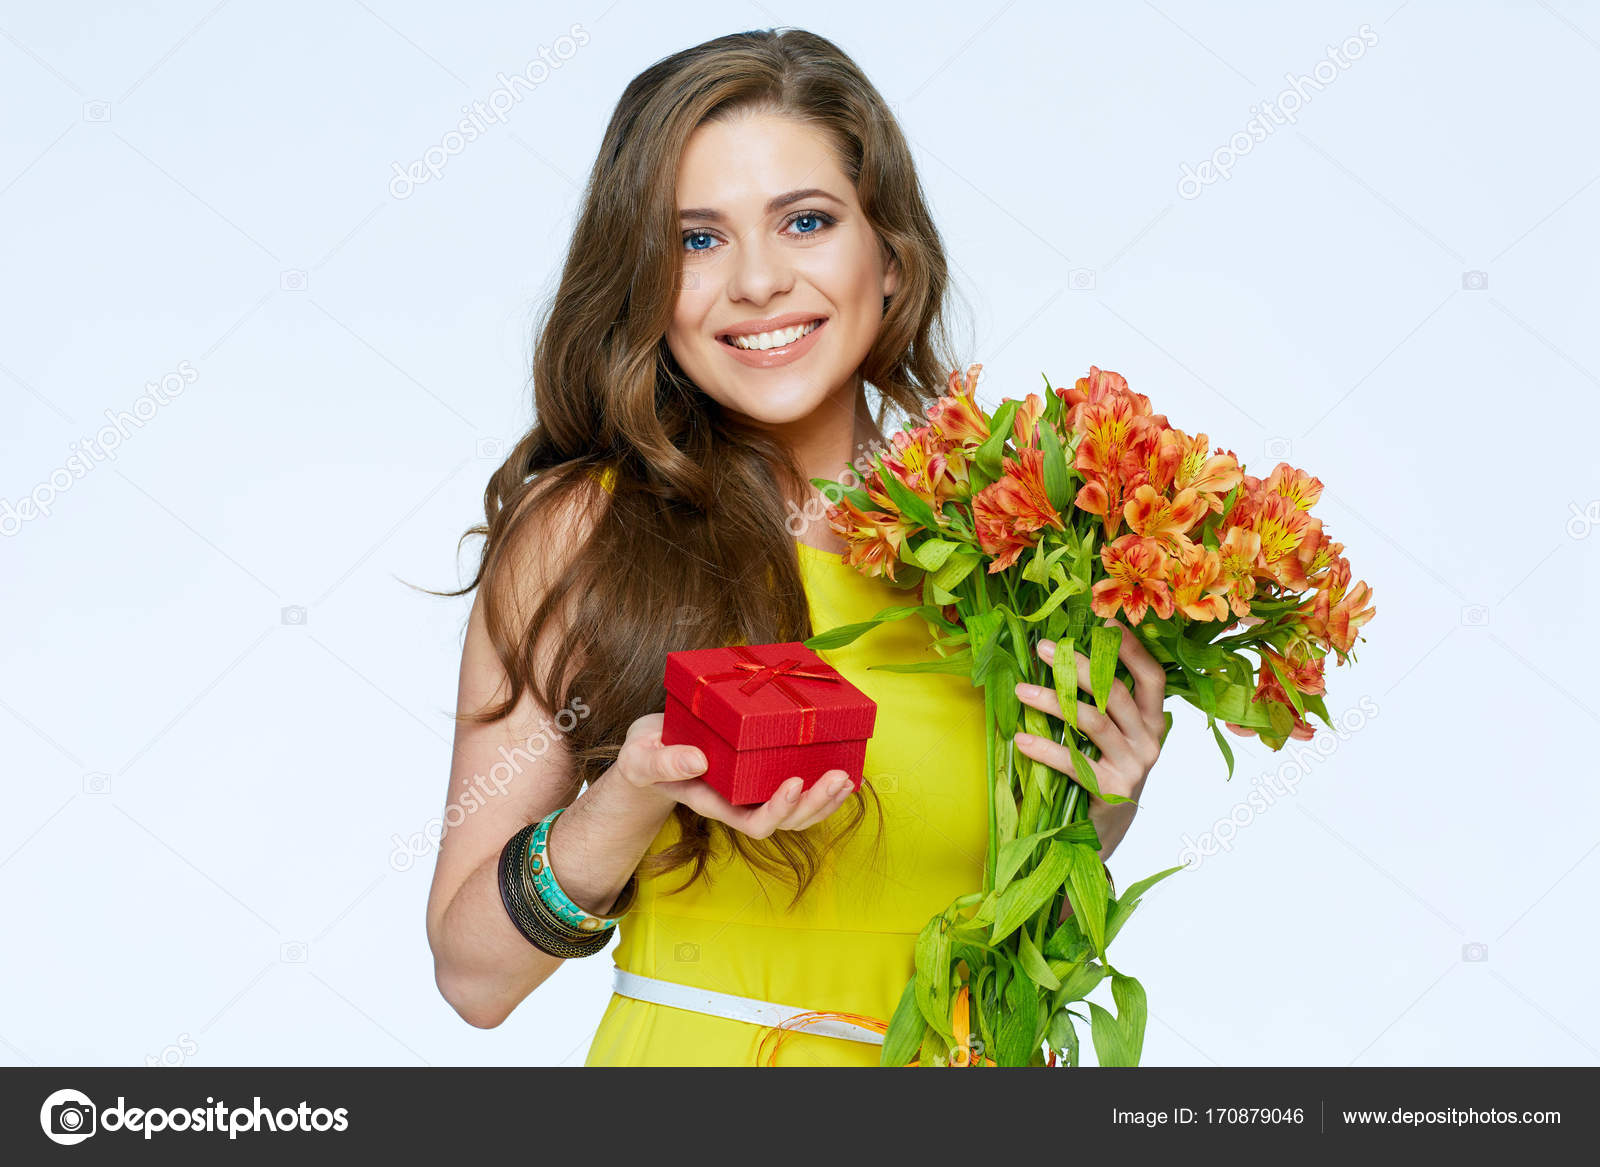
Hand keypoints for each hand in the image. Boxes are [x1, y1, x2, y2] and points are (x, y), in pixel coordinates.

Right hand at [607, 713, 857, 837]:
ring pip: (797, 813)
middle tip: (838, 777)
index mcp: (713, 802)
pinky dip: (822, 787)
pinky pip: (797, 791)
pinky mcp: (760, 776)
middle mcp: (738, 803)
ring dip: (826, 800)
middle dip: (814, 803)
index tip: (793, 782)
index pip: (753, 823)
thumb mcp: (642, 758)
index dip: (778, 810)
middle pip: (785, 822)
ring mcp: (751, 793)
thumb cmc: (645, 755)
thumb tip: (698, 761)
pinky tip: (844, 772)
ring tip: (848, 777)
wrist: (649, 750)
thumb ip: (664, 763)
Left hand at [1010, 616, 1167, 860]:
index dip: (1132, 648)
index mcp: (1155, 722)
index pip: (1152, 676)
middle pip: (1115, 692)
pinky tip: (1020, 738)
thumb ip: (1105, 705)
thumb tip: (1066, 657)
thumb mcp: (1115, 738)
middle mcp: (1150, 741)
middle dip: (1078, 665)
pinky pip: (1073, 762)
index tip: (1105, 622)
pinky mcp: (1112, 790)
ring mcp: (1134, 766)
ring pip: (1092, 721)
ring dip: (1053, 701)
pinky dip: (1044, 748)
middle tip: (1043, 649)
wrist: (1105, 834)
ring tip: (1020, 691)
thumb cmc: (1104, 773)